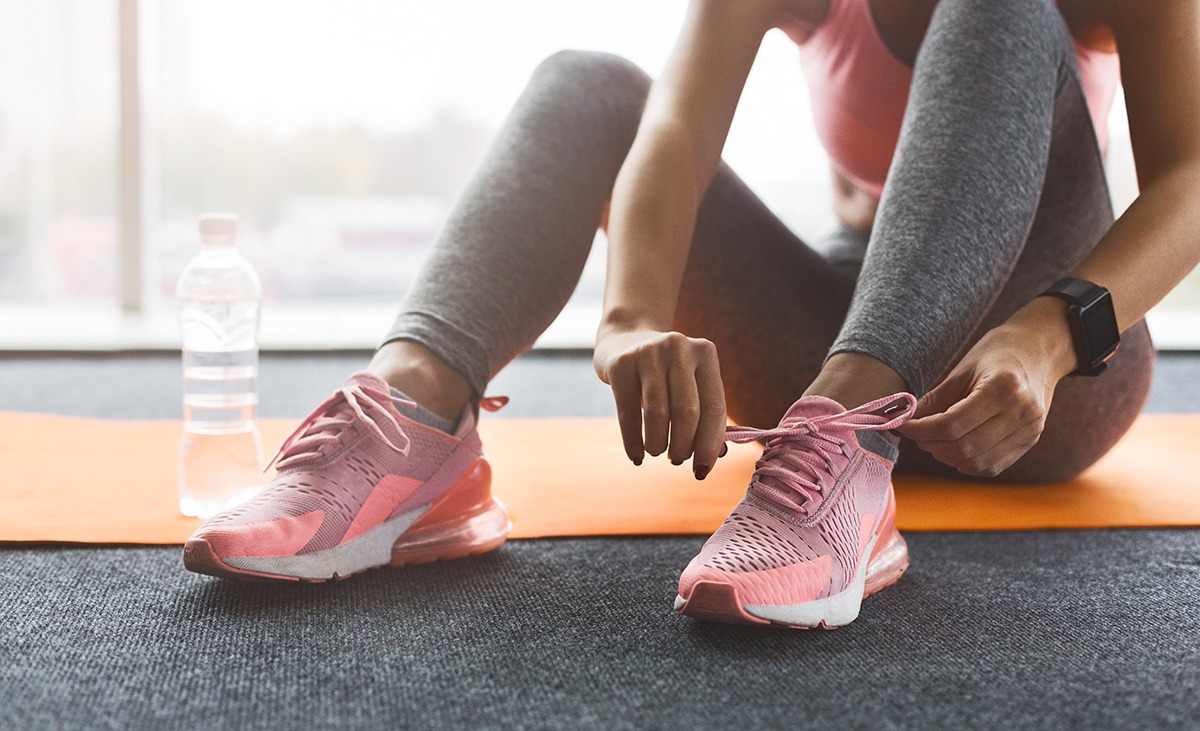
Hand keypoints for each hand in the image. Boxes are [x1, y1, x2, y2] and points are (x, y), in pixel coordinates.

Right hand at [593, 327, 726, 478]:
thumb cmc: (665, 373)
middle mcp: (679, 348)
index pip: (714, 407)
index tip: (702, 471)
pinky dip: (633, 442)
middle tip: (676, 459)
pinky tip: (636, 456)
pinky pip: (628, 413)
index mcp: (705, 353)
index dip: (710, 444)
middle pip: (687, 412)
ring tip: (656, 451)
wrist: (624, 339)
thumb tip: (717, 455)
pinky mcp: (621, 364)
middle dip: (683, 446)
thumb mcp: (690, 383)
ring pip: (658, 414)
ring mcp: (648, 352)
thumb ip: (706, 415)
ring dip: (658, 444)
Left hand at [897, 317, 1073, 477]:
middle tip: (916, 432)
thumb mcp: (963, 369)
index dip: (920, 430)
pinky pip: (992, 466)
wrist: (1041, 350)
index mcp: (1004, 388)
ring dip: (947, 456)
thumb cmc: (998, 353)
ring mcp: (1030, 431)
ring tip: (934, 439)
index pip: (952, 425)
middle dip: (930, 444)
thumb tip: (901, 420)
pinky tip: (955, 447)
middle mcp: (1022, 413)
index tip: (901, 426)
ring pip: (977, 463)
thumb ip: (934, 399)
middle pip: (964, 447)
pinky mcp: (1031, 442)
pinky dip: (966, 462)